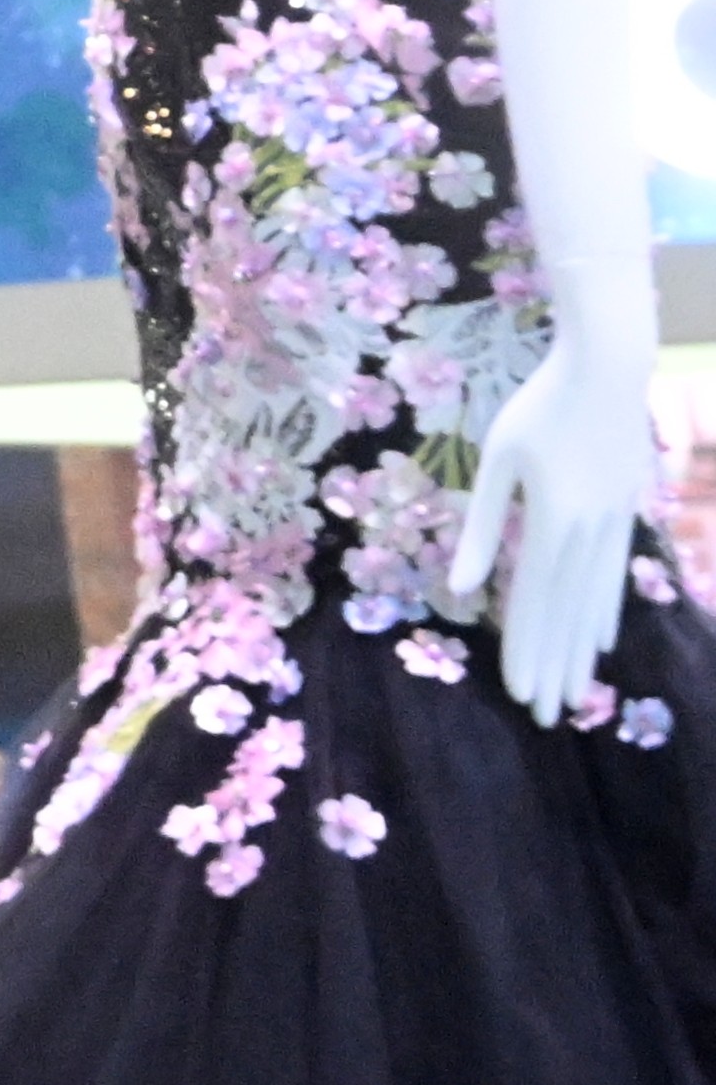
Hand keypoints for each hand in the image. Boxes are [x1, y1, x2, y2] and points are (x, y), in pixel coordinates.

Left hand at [454, 312, 656, 718]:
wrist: (608, 366)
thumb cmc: (540, 406)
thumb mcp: (498, 462)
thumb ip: (480, 527)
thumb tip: (460, 588)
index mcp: (549, 523)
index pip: (531, 603)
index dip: (523, 651)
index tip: (518, 694)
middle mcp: (586, 534)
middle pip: (565, 616)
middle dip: (553, 669)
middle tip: (546, 718)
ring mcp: (613, 525)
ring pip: (593, 604)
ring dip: (579, 653)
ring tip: (574, 694)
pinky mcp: (625, 513)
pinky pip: (613, 576)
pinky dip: (604, 614)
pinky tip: (599, 641)